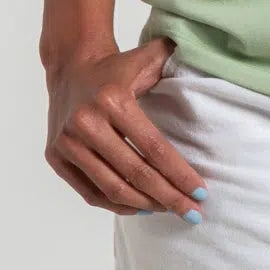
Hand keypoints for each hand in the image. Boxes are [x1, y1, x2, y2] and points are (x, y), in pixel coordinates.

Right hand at [44, 36, 209, 216]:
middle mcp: (86, 123)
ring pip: (113, 188)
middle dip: (169, 198)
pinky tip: (140, 207)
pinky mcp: (55, 157)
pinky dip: (117, 204)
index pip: (154, 148)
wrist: (70, 65)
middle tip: (192, 213)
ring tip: (169, 210)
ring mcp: (67, 143)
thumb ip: (176, 58)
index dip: (179, 174)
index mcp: (113, 100)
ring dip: (145, 205)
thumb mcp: (147, 57)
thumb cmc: (117, 67)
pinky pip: (90, 192)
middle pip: (136, 173)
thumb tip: (214, 59)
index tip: (201, 193)